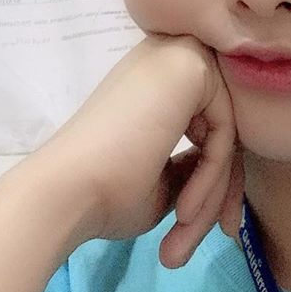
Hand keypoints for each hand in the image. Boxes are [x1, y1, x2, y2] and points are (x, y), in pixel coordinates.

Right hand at [37, 33, 242, 268]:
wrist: (64, 191)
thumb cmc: (104, 192)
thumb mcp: (164, 180)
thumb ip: (194, 164)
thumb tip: (226, 167)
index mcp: (155, 81)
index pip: (209, 131)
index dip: (215, 183)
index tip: (209, 226)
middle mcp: (168, 58)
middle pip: (222, 131)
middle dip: (222, 191)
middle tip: (222, 234)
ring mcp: (180, 56)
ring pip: (225, 136)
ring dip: (214, 194)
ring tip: (185, 235)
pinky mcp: (191, 66)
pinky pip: (225, 133)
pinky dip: (211, 179)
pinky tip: (183, 211)